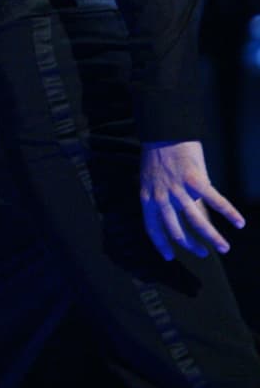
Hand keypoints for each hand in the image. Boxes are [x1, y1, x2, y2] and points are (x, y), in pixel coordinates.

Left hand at [140, 140, 244, 259]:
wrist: (164, 130)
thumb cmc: (159, 153)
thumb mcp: (154, 179)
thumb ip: (168, 199)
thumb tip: (189, 217)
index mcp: (148, 198)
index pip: (152, 229)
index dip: (161, 244)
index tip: (169, 257)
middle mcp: (162, 199)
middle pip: (177, 231)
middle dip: (191, 246)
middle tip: (203, 253)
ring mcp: (179, 190)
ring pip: (197, 222)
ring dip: (212, 238)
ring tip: (224, 248)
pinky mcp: (196, 180)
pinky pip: (215, 201)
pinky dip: (229, 212)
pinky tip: (239, 222)